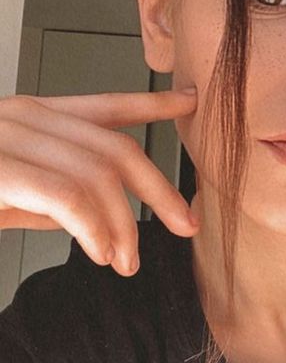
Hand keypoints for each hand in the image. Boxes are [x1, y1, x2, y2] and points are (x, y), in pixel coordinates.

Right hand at [0, 89, 198, 276]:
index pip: (108, 105)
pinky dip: (93, 228)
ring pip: (99, 174)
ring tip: (127, 259)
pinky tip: (100, 252)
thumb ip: (55, 191)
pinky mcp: (0, 169)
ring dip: (123, 224)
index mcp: (36, 115)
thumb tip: (96, 213)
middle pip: (117, 147)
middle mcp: (28, 117)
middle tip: (185, 222)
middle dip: (159, 189)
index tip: (189, 103)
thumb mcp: (12, 191)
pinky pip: (67, 197)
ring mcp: (13, 137)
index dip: (154, 105)